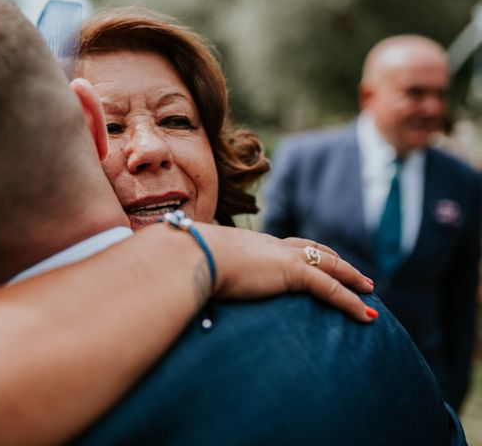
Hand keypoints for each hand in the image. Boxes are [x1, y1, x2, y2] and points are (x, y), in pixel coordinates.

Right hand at [196, 223, 376, 322]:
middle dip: (338, 262)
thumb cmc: (188, 261)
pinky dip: (352, 303)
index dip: (309, 252)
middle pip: (317, 251)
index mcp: (254, 243)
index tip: (318, 259)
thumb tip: (189, 278)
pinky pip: (331, 290)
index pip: (290, 246)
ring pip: (331, 267)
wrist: (193, 255)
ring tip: (369, 289)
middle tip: (355, 273)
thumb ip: (204, 270)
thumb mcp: (200, 264)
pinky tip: (367, 315)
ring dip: (353, 278)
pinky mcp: (293, 274)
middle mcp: (274, 245)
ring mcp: (285, 258)